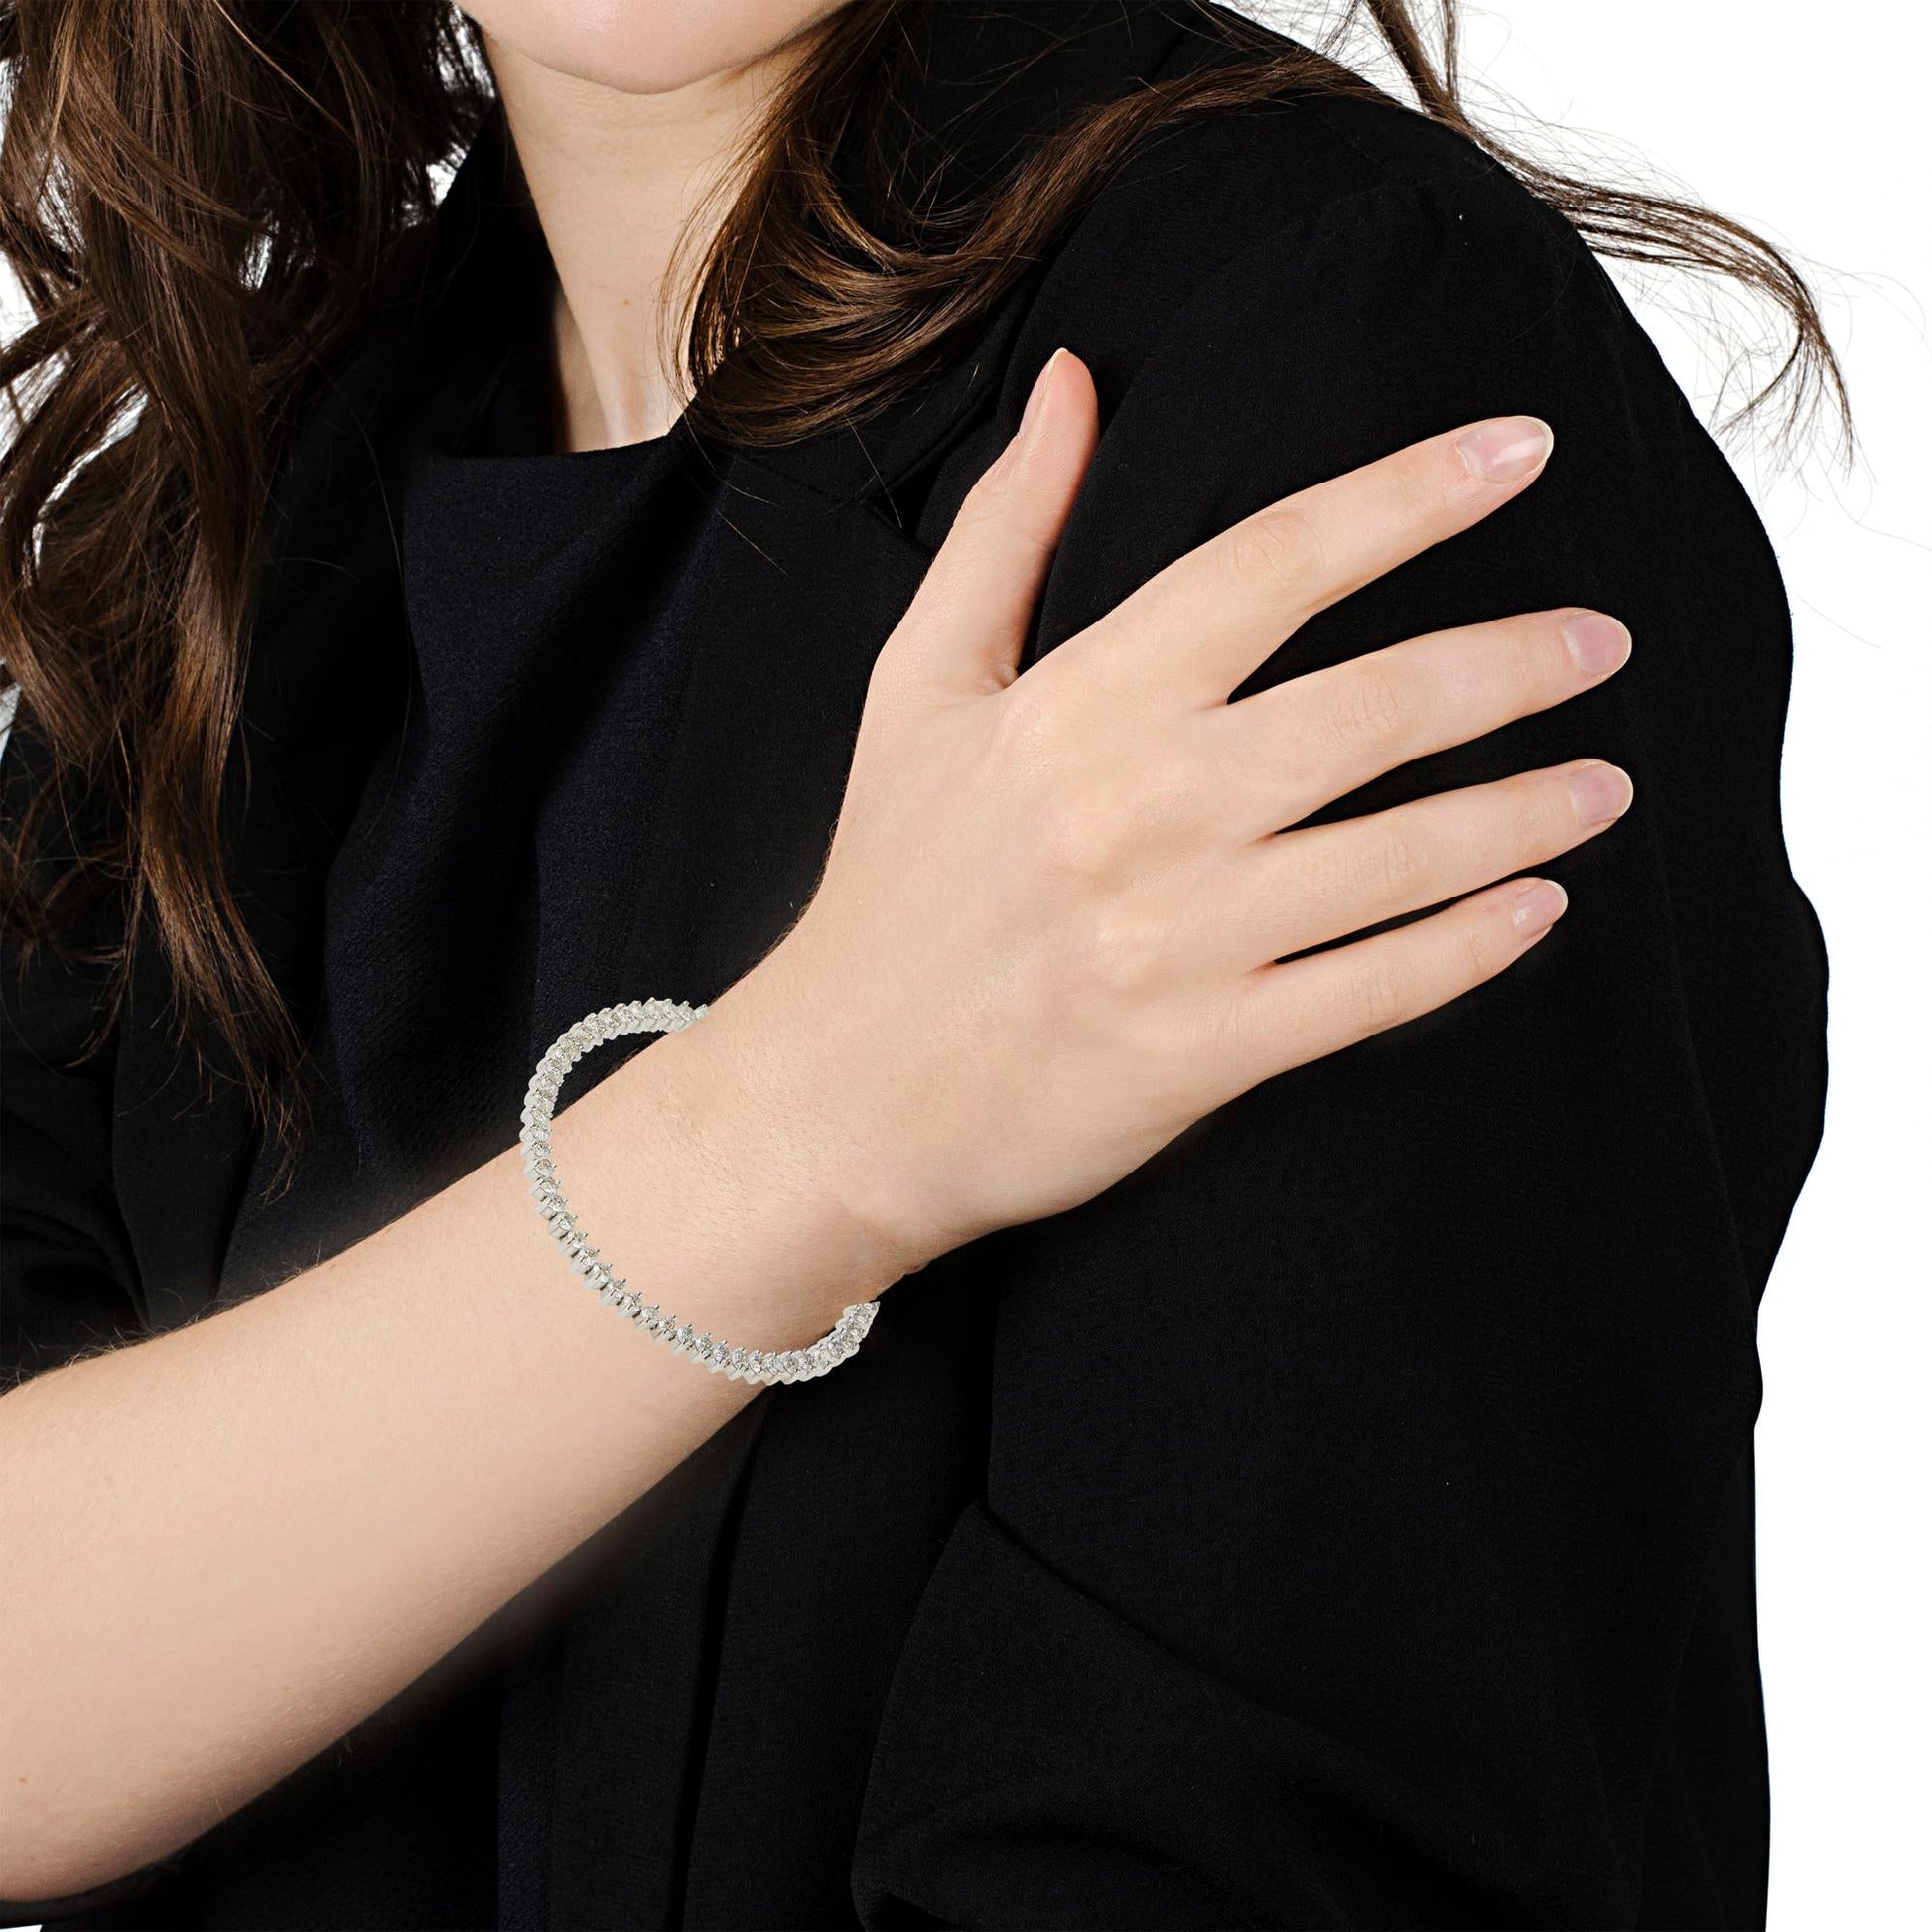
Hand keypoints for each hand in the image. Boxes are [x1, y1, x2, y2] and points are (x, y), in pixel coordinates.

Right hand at [706, 348, 1633, 1280]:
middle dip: (1515, 663)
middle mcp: (1136, 809)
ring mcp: (1175, 938)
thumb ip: (1004, 531)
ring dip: (1527, 812)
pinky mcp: (1201, 1054)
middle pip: (1374, 706)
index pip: (1270, 564)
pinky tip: (1539, 910)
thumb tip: (1074, 381)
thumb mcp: (917, 688)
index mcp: (1074, 705)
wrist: (839, 1098)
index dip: (1408, 497)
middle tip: (1604, 641)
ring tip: (1607, 784)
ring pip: (1401, 854)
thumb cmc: (889, 887)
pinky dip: (1470, 947)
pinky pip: (1373, 990)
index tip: (1520, 452)